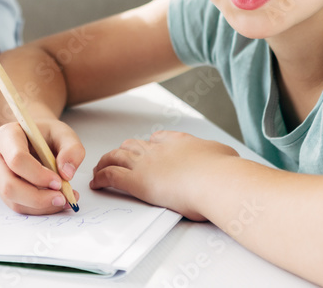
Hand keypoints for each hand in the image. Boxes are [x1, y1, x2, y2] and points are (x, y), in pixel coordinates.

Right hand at [0, 118, 83, 214]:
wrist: (35, 138)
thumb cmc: (46, 134)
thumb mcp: (63, 133)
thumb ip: (72, 149)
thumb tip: (67, 174)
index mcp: (6, 136)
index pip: (16, 159)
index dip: (38, 174)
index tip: (59, 181)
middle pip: (9, 185)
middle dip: (37, 197)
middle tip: (62, 198)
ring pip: (13, 201)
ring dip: (41, 206)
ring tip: (64, 200)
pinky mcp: (3, 191)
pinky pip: (19, 206)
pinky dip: (40, 209)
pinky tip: (56, 202)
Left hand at [90, 131, 238, 219]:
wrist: (216, 180)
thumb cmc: (225, 173)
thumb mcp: (226, 155)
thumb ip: (219, 155)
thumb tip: (226, 158)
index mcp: (180, 142)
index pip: (158, 139)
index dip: (149, 144)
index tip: (146, 148)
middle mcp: (159, 150)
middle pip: (134, 145)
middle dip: (124, 151)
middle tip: (117, 158)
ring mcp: (147, 164)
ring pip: (117, 157)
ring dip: (106, 162)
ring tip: (99, 168)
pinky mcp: (138, 182)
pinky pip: (112, 176)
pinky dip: (101, 178)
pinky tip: (96, 183)